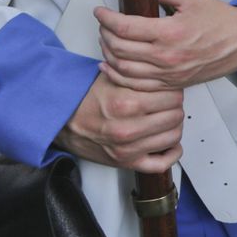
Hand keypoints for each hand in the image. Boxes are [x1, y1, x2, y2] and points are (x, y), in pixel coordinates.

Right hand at [54, 72, 183, 171]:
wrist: (61, 122)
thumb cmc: (84, 99)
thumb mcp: (111, 77)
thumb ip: (138, 74)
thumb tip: (163, 73)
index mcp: (126, 103)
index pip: (172, 96)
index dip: (173, 90)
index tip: (170, 90)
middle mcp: (128, 128)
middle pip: (175, 115)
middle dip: (175, 107)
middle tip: (169, 103)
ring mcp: (128, 148)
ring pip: (173, 136)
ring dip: (174, 126)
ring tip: (167, 119)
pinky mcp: (126, 162)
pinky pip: (161, 164)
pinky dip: (172, 153)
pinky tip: (171, 143)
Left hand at [95, 0, 236, 90]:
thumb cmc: (220, 21)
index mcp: (170, 32)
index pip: (125, 27)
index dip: (107, 18)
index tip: (100, 11)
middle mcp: (166, 56)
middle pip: (120, 48)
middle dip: (105, 34)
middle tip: (103, 24)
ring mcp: (168, 73)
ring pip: (124, 69)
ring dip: (108, 54)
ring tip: (105, 41)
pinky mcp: (171, 83)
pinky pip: (137, 84)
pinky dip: (118, 76)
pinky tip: (110, 66)